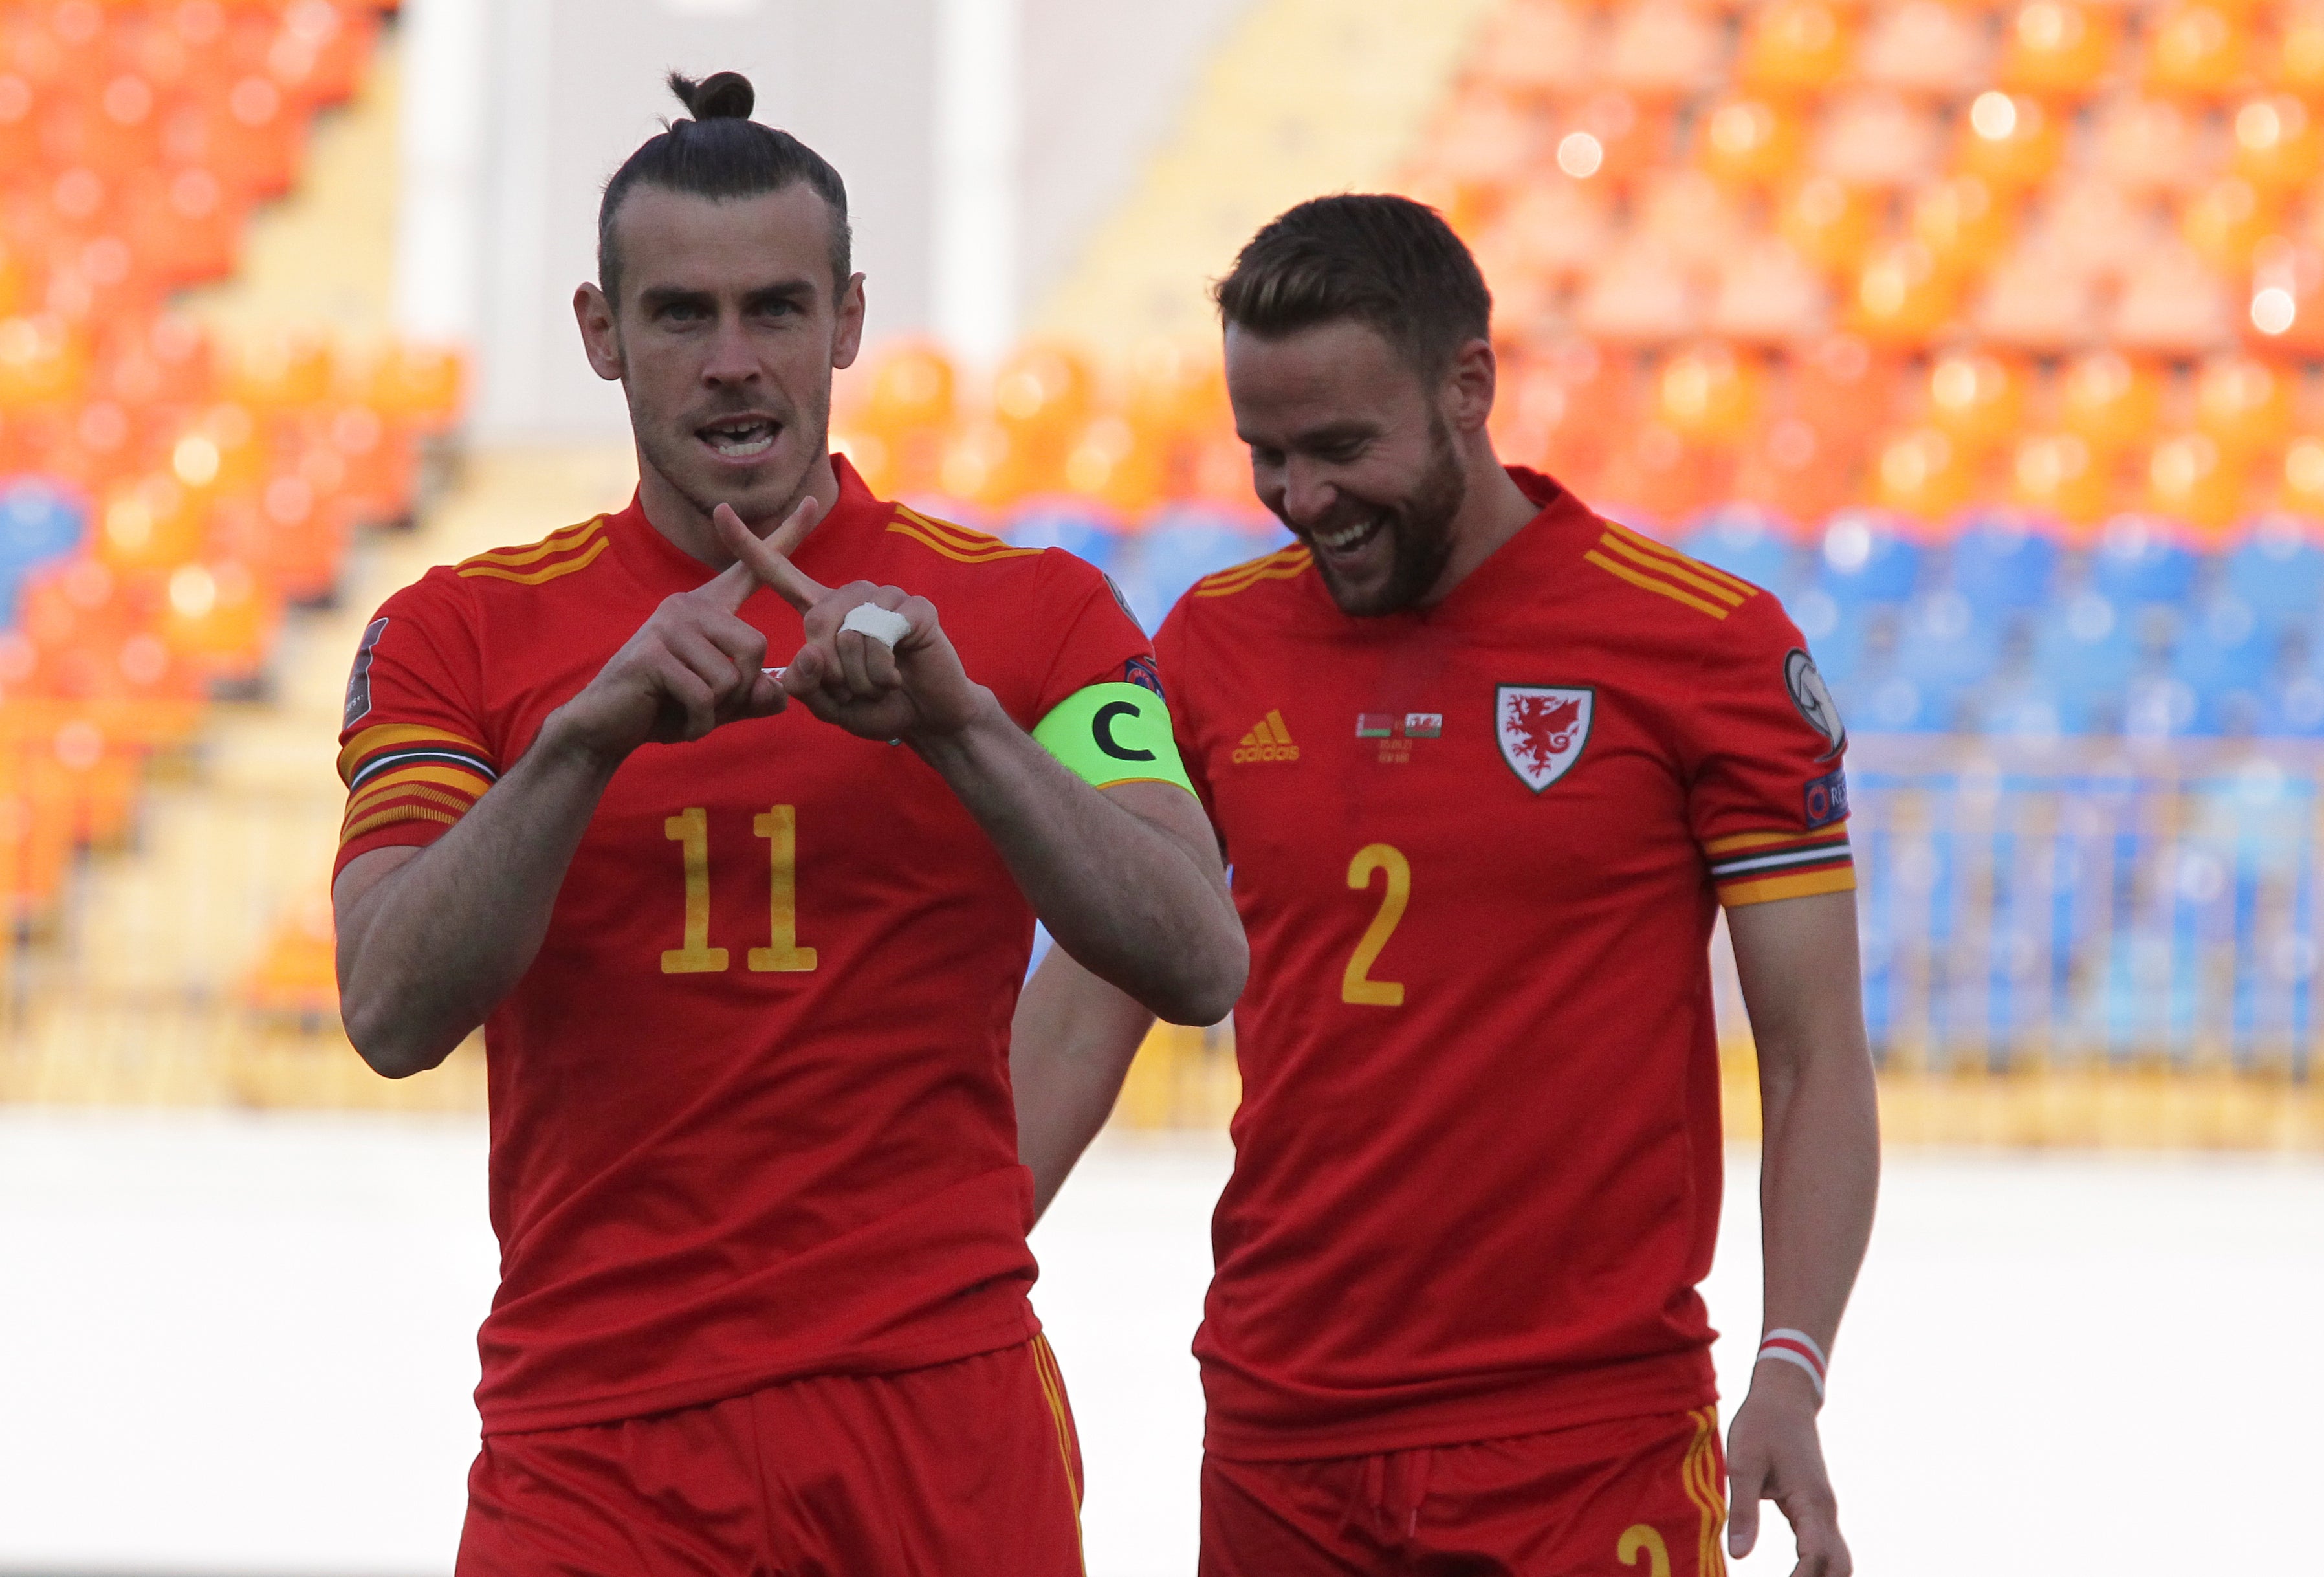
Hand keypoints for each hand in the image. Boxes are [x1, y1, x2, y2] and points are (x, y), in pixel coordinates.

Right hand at [548, 496, 823, 761]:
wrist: (606, 727)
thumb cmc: (666, 708)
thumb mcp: (722, 704)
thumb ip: (757, 696)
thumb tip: (779, 692)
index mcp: (708, 608)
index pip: (752, 569)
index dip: (785, 538)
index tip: (812, 502)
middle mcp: (688, 605)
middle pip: (755, 646)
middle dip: (740, 691)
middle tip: (707, 703)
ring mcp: (667, 625)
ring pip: (731, 676)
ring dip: (716, 710)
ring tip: (686, 708)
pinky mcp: (652, 653)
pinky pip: (703, 695)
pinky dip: (698, 723)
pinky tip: (678, 721)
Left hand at [713, 504, 990, 742]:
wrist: (926, 719)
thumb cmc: (873, 706)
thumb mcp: (828, 703)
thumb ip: (806, 684)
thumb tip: (811, 652)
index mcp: (822, 611)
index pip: (779, 572)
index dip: (747, 545)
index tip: (719, 512)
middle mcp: (851, 596)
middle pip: (816, 621)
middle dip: (832, 672)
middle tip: (854, 689)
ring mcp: (886, 597)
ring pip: (850, 633)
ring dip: (859, 677)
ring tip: (878, 683)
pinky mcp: (915, 607)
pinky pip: (882, 638)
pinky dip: (882, 672)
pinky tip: (898, 676)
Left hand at [1727, 1371, 1850, 1575]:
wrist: (1784, 1398)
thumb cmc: (1761, 1425)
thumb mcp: (1743, 1463)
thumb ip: (1743, 1510)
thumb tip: (1738, 1556)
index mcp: (1811, 1502)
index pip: (1816, 1558)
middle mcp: (1825, 1512)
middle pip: (1839, 1567)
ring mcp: (1823, 1511)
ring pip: (1837, 1560)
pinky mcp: (1814, 1509)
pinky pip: (1824, 1548)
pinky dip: (1816, 1569)